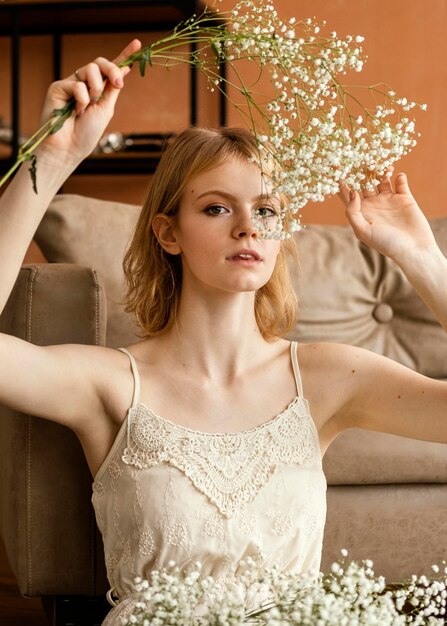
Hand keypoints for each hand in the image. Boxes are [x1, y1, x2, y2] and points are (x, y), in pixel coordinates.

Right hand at [37, 39, 141, 164]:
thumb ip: (113, 88)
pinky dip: (81, 100)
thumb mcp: (106, 109)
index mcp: (99, 90)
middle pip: (100, 63)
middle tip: (118, 84)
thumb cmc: (87, 133)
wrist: (69, 148)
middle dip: (112, 70)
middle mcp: (84, 84)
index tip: (137, 44)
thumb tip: (125, 69)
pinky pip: (77, 84)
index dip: (124, 55)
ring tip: (88, 107)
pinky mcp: (58, 87)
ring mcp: (71, 84)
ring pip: (89, 69)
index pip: (110, 69)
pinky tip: (76, 112)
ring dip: (95, 89)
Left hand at [340, 170, 436, 263]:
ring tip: (380, 165)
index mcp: (361, 211)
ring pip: (381, 178)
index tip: (337, 166)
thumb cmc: (385, 244)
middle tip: (360, 158)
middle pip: (364, 182)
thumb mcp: (363, 231)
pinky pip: (400, 182)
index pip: (348, 193)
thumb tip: (352, 192)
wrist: (412, 249)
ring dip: (379, 170)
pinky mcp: (404, 197)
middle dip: (361, 170)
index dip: (342, 181)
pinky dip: (399, 176)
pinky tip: (397, 176)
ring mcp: (389, 199)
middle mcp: (373, 203)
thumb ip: (352, 212)